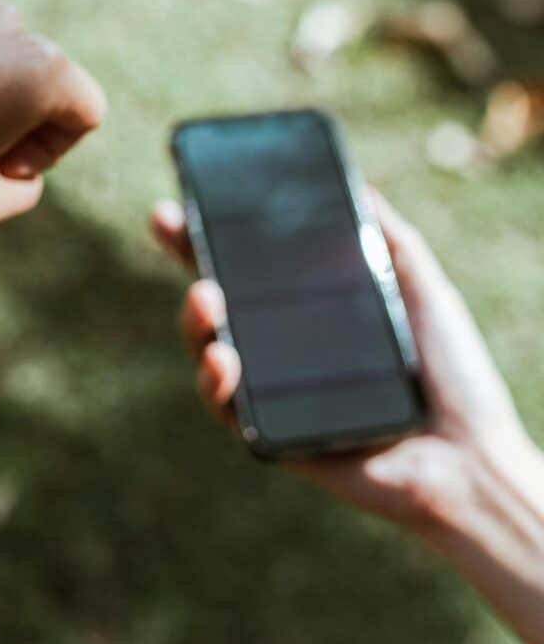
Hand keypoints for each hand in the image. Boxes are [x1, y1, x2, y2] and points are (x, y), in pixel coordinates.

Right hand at [151, 192, 537, 537]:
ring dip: (193, 322)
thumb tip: (359, 188)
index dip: (203, 238)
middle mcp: (279, 349)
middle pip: (214, 303)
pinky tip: (225, 361)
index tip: (173, 207)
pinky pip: (225, 408)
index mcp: (305, 314)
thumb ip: (391, 240)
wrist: (474, 456)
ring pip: (207, 351)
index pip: (244, 269)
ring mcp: (271, 392)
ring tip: (205, 299)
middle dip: (185, 262)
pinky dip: (215, 383)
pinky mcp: (270, 436)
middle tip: (169, 228)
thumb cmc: (454, 377)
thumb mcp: (423, 291)